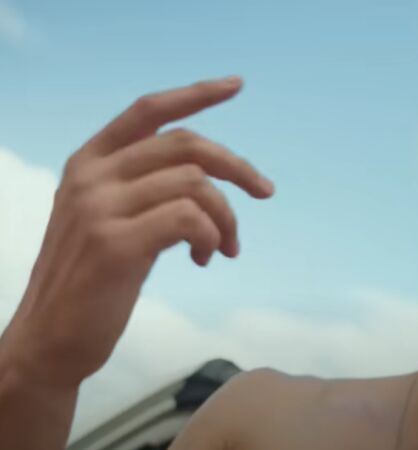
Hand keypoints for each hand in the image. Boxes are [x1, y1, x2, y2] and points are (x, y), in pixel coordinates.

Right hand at [0, 76, 272, 388]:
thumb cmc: (92, 281)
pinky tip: (205, 259)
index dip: (195, 94)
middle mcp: (91, 176)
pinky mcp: (114, 244)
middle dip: (237, 167)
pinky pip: (190, 219)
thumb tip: (211, 182)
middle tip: (264, 192)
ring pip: (196, 183)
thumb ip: (147, 191)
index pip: (148, 110)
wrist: (51, 339)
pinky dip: (213, 237)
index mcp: (89, 162)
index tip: (235, 85)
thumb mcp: (112, 219)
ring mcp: (99, 208)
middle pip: (186, 144)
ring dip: (227, 217)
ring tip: (225, 248)